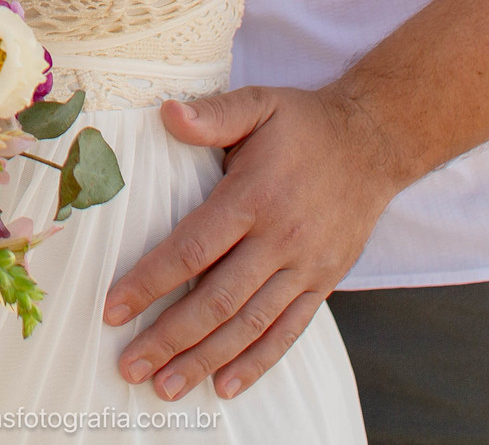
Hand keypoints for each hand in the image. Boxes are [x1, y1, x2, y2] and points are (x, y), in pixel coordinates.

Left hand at [103, 85, 403, 400]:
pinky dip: (257, 362)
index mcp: (254, 195)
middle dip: (169, 337)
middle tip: (129, 365)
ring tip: (166, 386)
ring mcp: (305, 266)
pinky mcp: (324, 282)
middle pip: (217, 300)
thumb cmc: (305, 123)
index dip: (150, 282)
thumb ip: (213, 114)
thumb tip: (167, 113)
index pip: (192, 249)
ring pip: (250, 324)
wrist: (374, 142)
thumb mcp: (259, 103)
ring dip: (205, 359)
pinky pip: (289, 331)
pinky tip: (226, 384)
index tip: (114, 309)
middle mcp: (280, 238)